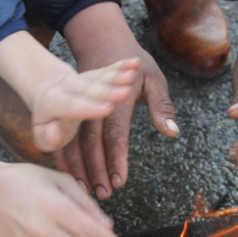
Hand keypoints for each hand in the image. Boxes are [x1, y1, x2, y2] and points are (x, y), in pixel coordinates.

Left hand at [30, 58, 140, 151]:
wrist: (44, 93)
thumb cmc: (46, 123)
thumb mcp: (40, 134)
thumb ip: (48, 138)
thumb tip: (56, 135)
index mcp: (52, 102)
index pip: (70, 106)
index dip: (88, 107)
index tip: (107, 108)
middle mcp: (67, 87)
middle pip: (88, 89)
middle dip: (107, 91)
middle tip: (126, 92)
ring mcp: (82, 79)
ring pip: (100, 77)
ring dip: (117, 76)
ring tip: (132, 75)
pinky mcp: (94, 75)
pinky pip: (108, 70)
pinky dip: (121, 66)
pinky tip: (135, 63)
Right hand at [59, 2, 178, 199]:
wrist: (103, 42)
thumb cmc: (135, 65)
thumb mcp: (154, 79)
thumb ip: (162, 107)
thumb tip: (171, 132)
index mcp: (117, 97)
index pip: (115, 133)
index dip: (116, 158)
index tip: (119, 180)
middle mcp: (94, 102)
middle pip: (91, 142)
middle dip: (96, 169)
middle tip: (104, 193)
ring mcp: (80, 105)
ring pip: (75, 141)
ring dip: (80, 167)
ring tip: (88, 190)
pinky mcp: (72, 109)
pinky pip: (66, 137)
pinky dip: (67, 158)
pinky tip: (73, 176)